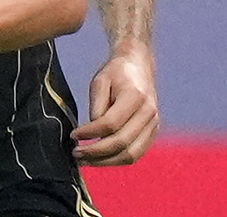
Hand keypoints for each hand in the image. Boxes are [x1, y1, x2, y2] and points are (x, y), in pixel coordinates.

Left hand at [71, 41, 158, 165]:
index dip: (90, 133)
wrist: (138, 65)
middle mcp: (148, 112)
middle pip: (122, 143)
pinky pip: (136, 154)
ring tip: (85, 161)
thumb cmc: (115, 73)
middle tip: (76, 154)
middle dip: (96, 153)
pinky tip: (100, 158)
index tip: (73, 135)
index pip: (110, 124)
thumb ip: (96, 106)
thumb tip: (91, 132)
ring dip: (106, 162)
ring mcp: (154, 124)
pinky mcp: (153, 132)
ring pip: (131, 155)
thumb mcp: (99, 82)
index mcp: (135, 96)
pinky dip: (117, 160)